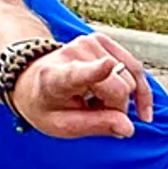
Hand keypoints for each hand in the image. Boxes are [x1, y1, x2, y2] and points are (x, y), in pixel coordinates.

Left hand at [13, 31, 153, 138]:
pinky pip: (134, 67)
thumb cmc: (47, 105)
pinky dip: (132, 87)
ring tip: (96, 102)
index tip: (107, 65)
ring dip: (121, 98)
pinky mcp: (102, 40)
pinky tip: (115, 97)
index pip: (79, 74)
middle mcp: (74, 54)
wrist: (32, 80)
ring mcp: (90, 43)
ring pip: (131, 78)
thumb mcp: (62, 126)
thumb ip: (96, 126)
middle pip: (120, 87)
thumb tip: (128, 128)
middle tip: (94, 113)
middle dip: (118, 109)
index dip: (96, 71)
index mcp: (57, 79)